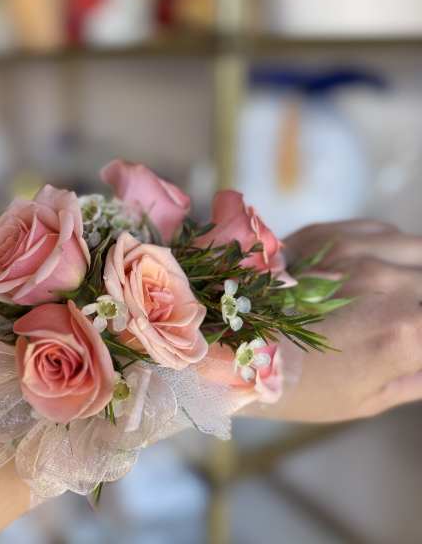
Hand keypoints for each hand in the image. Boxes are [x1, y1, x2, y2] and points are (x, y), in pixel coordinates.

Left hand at [246, 219, 421, 421]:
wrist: (227, 348)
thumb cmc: (296, 387)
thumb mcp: (369, 398)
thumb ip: (421, 374)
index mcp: (404, 329)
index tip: (412, 340)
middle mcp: (384, 280)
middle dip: (416, 303)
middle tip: (390, 321)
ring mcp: (353, 250)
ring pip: (414, 249)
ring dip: (410, 271)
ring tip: (385, 298)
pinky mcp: (325, 233)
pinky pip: (380, 231)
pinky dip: (385, 249)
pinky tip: (369, 271)